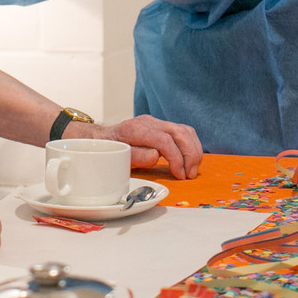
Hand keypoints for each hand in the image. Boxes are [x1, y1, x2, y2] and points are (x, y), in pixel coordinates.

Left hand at [76, 116, 202, 180]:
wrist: (103, 139)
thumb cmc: (110, 151)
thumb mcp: (117, 158)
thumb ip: (136, 157)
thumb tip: (156, 156)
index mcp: (136, 129)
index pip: (164, 140)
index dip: (176, 158)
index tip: (179, 175)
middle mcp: (149, 122)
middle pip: (179, 132)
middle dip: (190, 155)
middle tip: (190, 175)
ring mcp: (157, 122)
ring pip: (185, 130)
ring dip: (194, 151)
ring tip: (191, 171)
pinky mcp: (163, 126)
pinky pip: (184, 132)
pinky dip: (191, 146)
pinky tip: (190, 161)